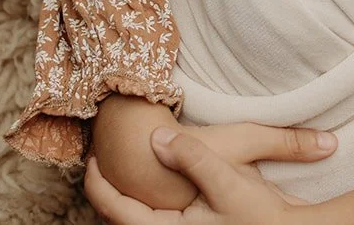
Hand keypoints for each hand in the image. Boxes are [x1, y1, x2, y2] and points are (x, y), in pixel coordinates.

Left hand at [86, 128, 311, 223]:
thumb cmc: (261, 212)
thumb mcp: (226, 176)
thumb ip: (191, 156)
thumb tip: (157, 138)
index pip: (115, 209)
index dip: (98, 184)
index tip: (91, 158)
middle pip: (122, 217)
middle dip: (108, 192)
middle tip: (99, 161)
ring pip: (140, 218)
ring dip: (127, 198)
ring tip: (120, 169)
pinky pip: (157, 217)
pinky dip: (146, 203)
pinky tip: (155, 180)